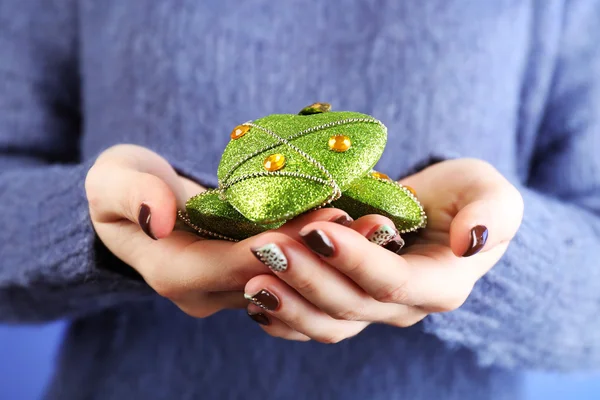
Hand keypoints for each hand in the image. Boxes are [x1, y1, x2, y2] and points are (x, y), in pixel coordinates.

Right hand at [85, 145, 354, 317]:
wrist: (137, 205)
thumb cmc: (121, 188)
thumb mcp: (111, 181)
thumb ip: (131, 195)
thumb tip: (160, 217)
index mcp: (175, 273)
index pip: (235, 266)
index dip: (281, 246)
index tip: (325, 222)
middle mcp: (209, 293)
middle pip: (275, 277)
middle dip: (325, 253)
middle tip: (375, 223)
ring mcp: (233, 289)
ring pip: (293, 278)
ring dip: (337, 255)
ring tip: (382, 224)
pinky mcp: (252, 277)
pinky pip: (294, 271)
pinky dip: (326, 252)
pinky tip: (362, 228)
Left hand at [242, 159, 523, 342]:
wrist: (441, 210)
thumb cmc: (466, 196)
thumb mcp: (490, 192)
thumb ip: (492, 213)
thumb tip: (470, 241)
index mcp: (439, 284)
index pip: (392, 282)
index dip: (354, 260)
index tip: (318, 231)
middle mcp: (403, 307)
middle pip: (350, 304)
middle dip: (307, 278)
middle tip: (267, 249)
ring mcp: (371, 309)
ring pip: (327, 322)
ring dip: (288, 303)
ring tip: (251, 278)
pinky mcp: (347, 303)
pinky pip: (312, 324)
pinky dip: (282, 318)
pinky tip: (254, 301)